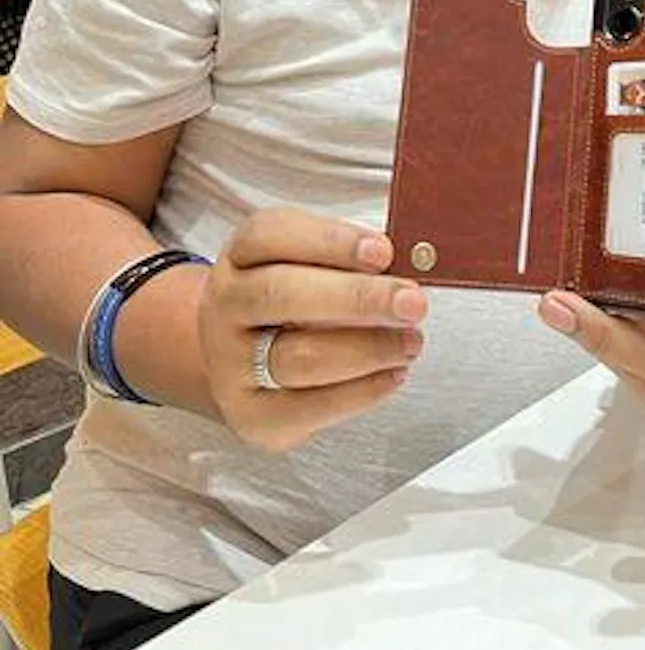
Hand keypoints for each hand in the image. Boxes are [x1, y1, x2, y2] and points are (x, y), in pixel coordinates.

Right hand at [197, 208, 427, 451]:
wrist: (240, 359)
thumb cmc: (292, 302)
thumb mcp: (308, 264)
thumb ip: (352, 258)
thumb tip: (413, 260)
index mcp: (242, 255)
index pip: (271, 235)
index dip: (329, 241)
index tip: (383, 251)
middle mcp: (227, 305)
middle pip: (281, 294)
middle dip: (356, 298)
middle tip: (411, 302)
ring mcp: (232, 363)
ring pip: (299, 356)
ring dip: (368, 349)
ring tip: (410, 341)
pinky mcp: (252, 415)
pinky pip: (311, 407)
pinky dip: (362, 391)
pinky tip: (393, 373)